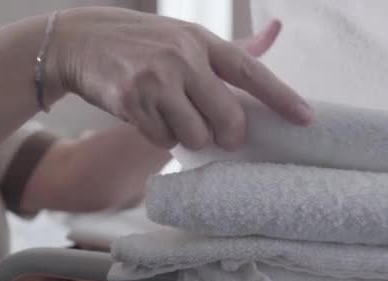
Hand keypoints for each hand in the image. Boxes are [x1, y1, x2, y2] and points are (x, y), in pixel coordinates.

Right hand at [49, 7, 311, 150]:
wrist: (81, 41)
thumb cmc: (141, 42)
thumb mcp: (186, 35)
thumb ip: (231, 48)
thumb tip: (275, 34)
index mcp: (201, 40)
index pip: (250, 72)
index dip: (281, 98)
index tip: (306, 119)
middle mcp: (182, 58)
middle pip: (227, 118)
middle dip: (227, 135)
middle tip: (220, 136)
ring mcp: (155, 80)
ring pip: (195, 136)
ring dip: (188, 136)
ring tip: (171, 116)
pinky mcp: (131, 101)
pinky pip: (162, 139)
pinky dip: (159, 135)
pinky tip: (147, 116)